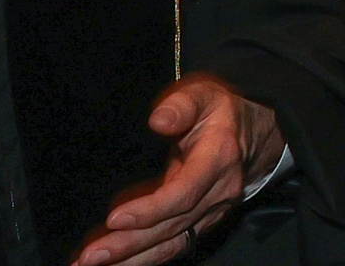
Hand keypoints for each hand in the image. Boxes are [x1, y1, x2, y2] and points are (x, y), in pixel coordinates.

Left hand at [75, 74, 281, 265]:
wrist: (255, 136)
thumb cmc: (220, 113)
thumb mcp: (204, 95)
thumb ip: (181, 104)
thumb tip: (158, 120)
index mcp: (218, 159)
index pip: (184, 192)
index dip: (150, 209)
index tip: (115, 218)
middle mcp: (218, 193)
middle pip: (171, 226)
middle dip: (128, 244)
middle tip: (89, 257)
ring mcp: (212, 213)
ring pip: (171, 244)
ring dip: (131, 259)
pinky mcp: (202, 225)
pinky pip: (173, 247)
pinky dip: (144, 259)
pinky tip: (116, 265)